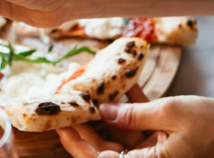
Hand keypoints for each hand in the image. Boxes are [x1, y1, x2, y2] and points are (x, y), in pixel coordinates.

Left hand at [57, 86, 213, 157]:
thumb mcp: (171, 113)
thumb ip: (134, 114)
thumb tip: (103, 111)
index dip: (78, 144)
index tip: (61, 125)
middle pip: (105, 146)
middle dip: (87, 124)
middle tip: (69, 102)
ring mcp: (156, 149)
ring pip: (119, 132)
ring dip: (106, 109)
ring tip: (89, 88)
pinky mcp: (164, 137)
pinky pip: (139, 122)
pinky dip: (130, 103)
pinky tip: (120, 83)